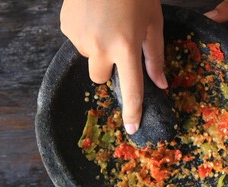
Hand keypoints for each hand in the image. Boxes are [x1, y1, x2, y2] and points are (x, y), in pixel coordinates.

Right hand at [60, 0, 166, 133]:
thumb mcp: (153, 23)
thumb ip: (155, 56)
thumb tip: (161, 84)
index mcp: (126, 46)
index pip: (131, 89)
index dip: (133, 111)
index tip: (133, 129)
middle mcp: (100, 47)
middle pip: (100, 78)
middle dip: (108, 68)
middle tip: (117, 45)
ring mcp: (79, 37)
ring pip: (89, 58)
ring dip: (98, 49)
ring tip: (105, 23)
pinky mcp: (66, 27)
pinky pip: (77, 42)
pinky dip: (86, 35)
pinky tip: (94, 17)